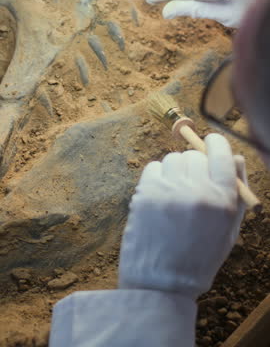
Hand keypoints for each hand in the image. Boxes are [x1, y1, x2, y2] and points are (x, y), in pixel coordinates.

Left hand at [119, 134, 245, 298]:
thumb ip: (236, 190)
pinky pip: (153, 167)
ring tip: (174, 192)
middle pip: (195, 154)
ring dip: (175, 170)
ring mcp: (169, 190)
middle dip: (195, 164)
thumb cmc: (199, 256)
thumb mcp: (229, 229)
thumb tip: (234, 157)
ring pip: (173, 158)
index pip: (222, 152)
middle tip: (191, 182)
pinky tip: (160, 196)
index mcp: (222, 199)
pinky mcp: (145, 193)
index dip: (216, 143)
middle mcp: (197, 190)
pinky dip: (157, 176)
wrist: (161, 282)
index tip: (211, 142)